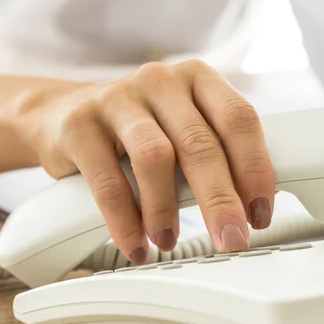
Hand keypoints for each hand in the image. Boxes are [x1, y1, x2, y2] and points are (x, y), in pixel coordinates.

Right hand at [15, 60, 274, 263]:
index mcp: (197, 79)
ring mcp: (117, 99)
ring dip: (167, 211)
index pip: (239, 119)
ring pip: (155, 158)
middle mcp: (160, 81)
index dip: (255, 170)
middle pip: (200, 144)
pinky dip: (125, 222)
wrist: (64, 114)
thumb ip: (215, 155)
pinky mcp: (80, 125)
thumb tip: (249, 209)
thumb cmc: (140, 130)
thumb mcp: (183, 129)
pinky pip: (108, 181)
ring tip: (168, 241)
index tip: (259, 214)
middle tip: (231, 240)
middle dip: (220, 201)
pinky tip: (136, 244)